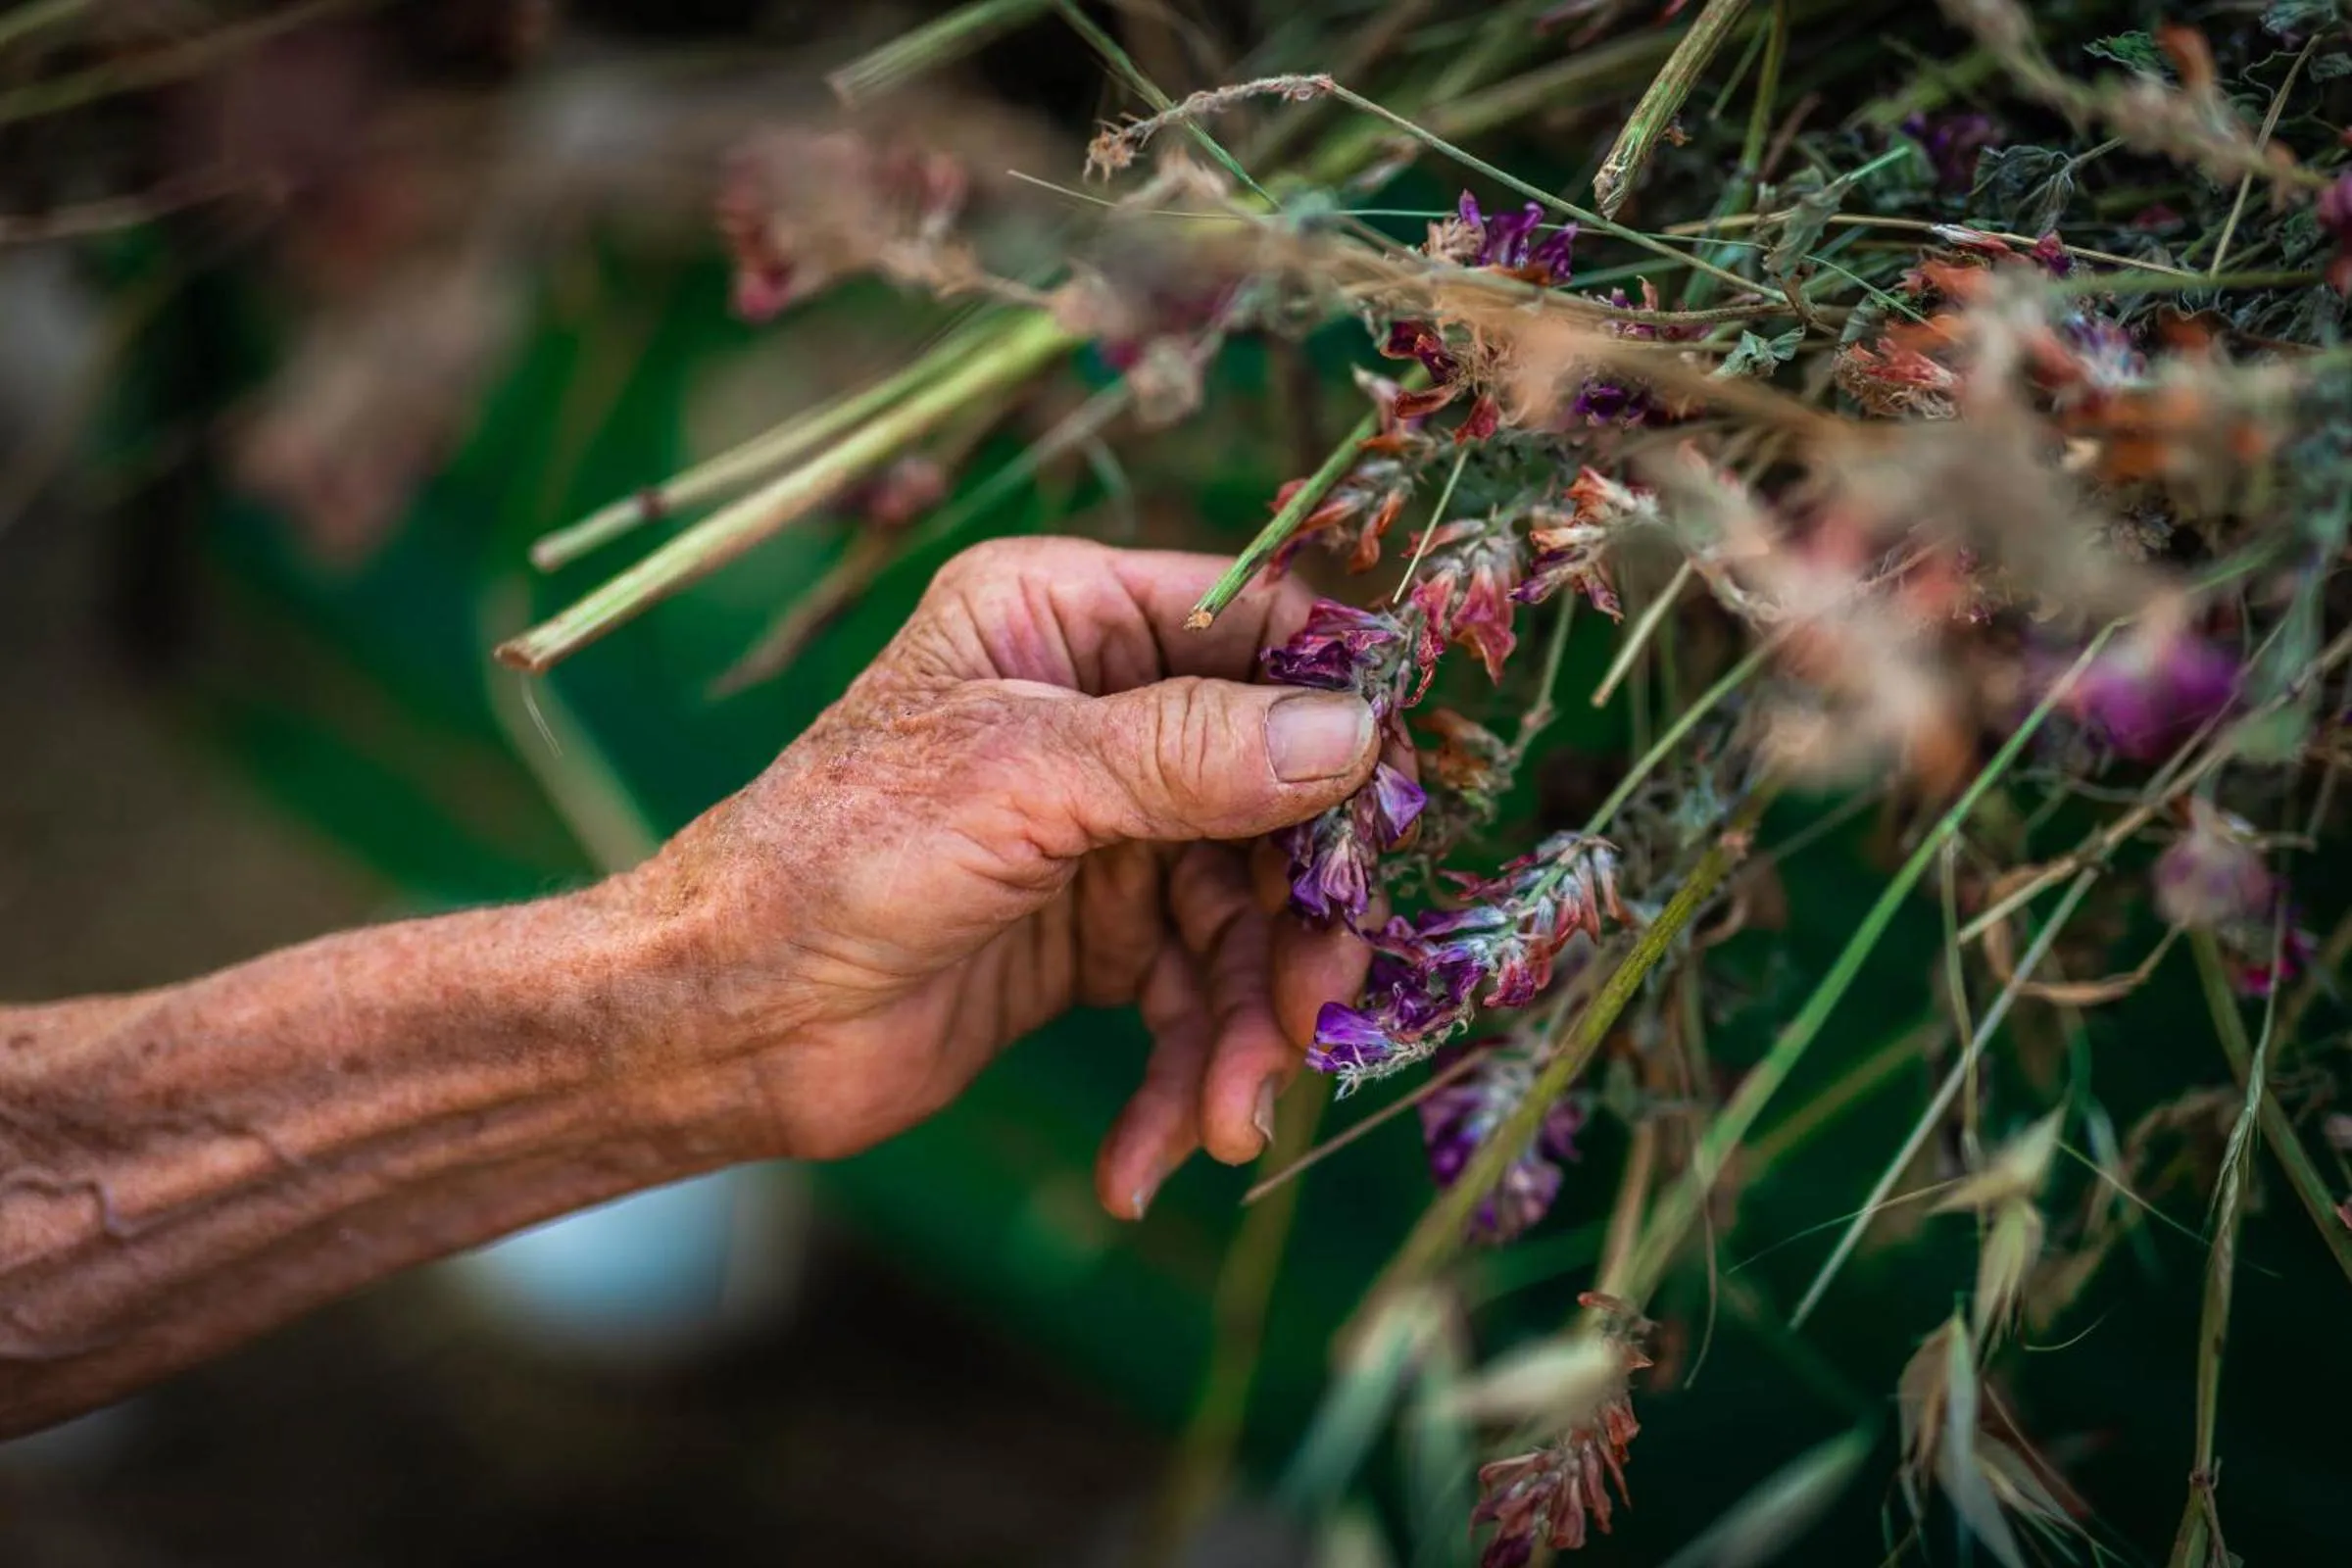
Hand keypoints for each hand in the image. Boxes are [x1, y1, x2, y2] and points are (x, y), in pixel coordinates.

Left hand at [618, 537, 1378, 1215]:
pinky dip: (1184, 1078)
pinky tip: (1155, 1159)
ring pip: (1243, 917)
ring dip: (1245, 1025)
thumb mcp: (1017, 783)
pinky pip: (1188, 998)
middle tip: (1315, 1008)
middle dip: (1296, 920)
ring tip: (1228, 1114)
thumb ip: (1189, 753)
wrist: (719, 1025)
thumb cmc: (832, 856)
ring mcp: (1105, 832)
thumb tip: (1355, 730)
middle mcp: (1100, 714)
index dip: (1335, 712)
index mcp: (1065, 621)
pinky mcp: (1097, 939)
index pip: (1254, 633)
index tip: (1393, 807)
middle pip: (1274, 796)